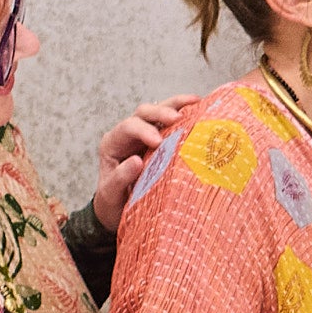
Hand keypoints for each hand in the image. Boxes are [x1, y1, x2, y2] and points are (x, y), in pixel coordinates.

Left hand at [89, 97, 196, 230]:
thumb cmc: (113, 202)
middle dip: (161, 112)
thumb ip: (120, 178)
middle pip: (144, 113)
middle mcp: (128, 135)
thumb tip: (136, 161)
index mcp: (113, 144)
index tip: (158, 142)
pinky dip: (187, 115)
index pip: (128, 127)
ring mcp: (146, 135)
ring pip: (159, 111)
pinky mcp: (162, 141)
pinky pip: (173, 123)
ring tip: (196, 102)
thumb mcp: (111, 194)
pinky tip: (201, 111)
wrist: (119, 210)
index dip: (143, 130)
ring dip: (177, 105)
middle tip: (177, 118)